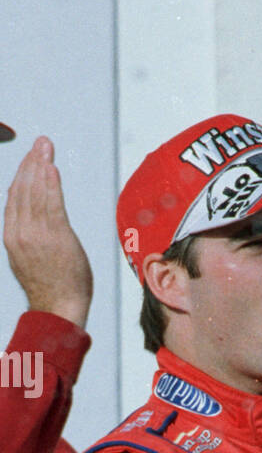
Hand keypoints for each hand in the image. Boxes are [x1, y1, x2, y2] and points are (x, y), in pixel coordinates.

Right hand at [3, 136, 92, 328]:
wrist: (59, 308)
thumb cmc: (51, 287)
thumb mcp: (29, 259)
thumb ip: (28, 237)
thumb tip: (32, 223)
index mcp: (12, 237)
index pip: (14, 197)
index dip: (22, 174)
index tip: (30, 158)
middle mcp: (20, 232)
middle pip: (23, 189)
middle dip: (31, 162)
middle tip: (40, 143)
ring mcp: (36, 234)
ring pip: (36, 192)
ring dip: (41, 166)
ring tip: (46, 148)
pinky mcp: (55, 236)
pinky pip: (51, 203)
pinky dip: (50, 183)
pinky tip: (51, 168)